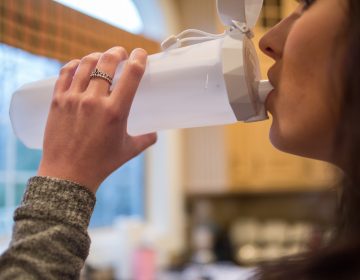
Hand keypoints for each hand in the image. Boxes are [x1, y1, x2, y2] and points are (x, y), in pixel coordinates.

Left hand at [37, 47, 156, 192]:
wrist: (68, 174)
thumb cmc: (101, 164)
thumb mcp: (128, 150)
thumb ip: (146, 139)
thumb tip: (155, 134)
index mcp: (115, 111)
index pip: (131, 74)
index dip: (139, 58)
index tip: (140, 54)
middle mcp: (94, 101)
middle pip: (107, 61)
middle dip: (117, 52)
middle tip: (121, 53)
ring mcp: (73, 99)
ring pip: (85, 63)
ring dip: (97, 56)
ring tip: (101, 58)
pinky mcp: (57, 101)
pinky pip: (65, 73)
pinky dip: (74, 65)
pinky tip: (80, 66)